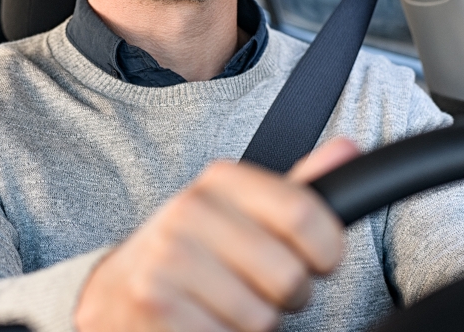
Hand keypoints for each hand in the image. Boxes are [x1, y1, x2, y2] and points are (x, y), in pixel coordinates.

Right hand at [74, 138, 360, 331]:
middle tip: (258, 289)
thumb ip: (296, 190)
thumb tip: (347, 150)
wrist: (116, 292)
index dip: (327, 251)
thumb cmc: (195, 253)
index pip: (305, 212)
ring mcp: (167, 260)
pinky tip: (203, 322)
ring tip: (225, 306)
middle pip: (290, 276)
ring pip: (262, 318)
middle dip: (288, 297)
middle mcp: (188, 211)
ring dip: (255, 325)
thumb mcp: (241, 212)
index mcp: (219, 181)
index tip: (319, 262)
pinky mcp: (155, 307)